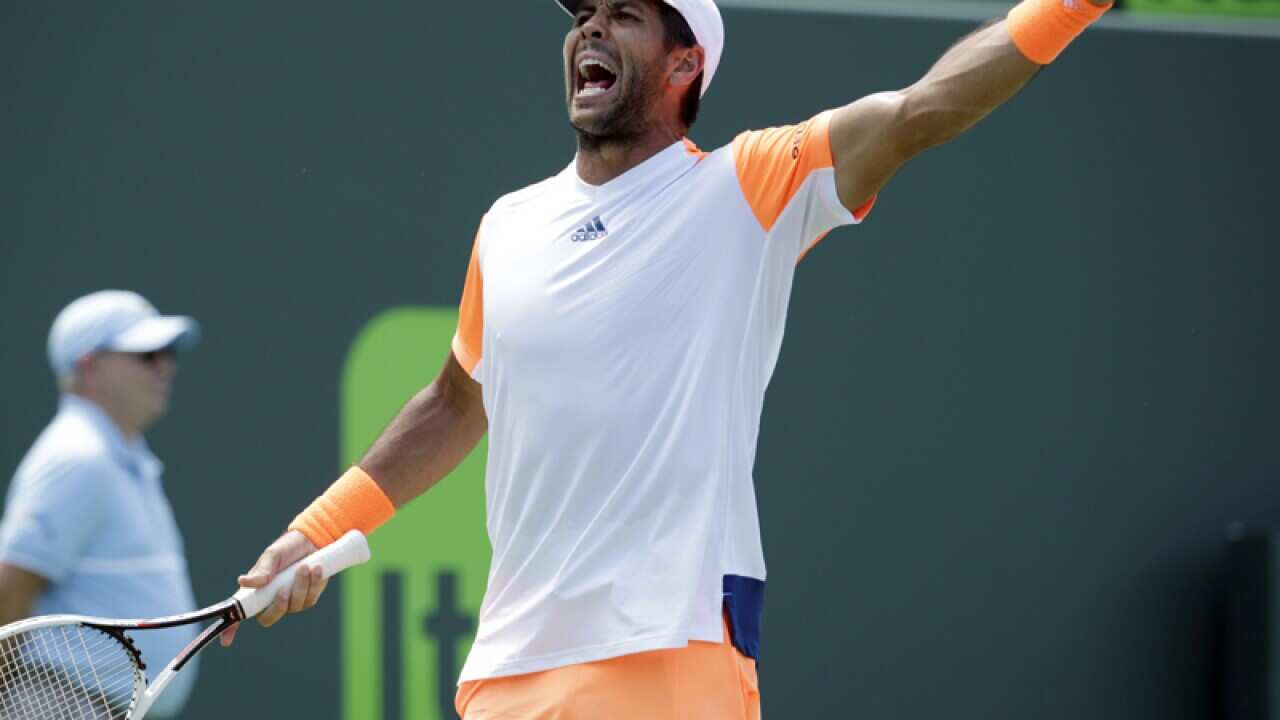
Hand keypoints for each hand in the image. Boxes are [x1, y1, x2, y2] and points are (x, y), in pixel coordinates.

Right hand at [219, 530, 322, 646]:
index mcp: (255, 591)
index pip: (241, 613)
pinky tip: (316, 569)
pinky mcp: (307, 598)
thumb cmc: (286, 549)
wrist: (312, 542)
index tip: (226, 641)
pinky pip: (310, 599)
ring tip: (304, 566)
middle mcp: (270, 600)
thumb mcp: (272, 556)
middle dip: (278, 606)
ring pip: (293, 606)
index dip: (231, 629)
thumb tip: (242, 581)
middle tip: (283, 589)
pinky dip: (313, 584)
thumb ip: (262, 571)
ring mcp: (290, 601)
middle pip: (268, 618)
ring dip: (300, 586)